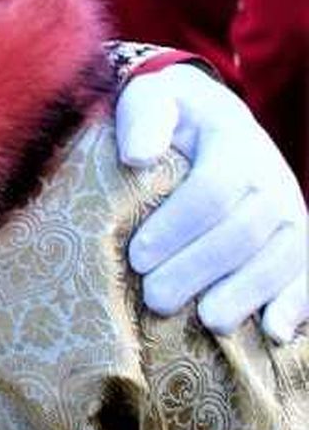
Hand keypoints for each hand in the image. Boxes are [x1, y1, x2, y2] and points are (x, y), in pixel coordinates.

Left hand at [118, 66, 306, 341]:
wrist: (215, 118)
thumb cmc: (173, 117)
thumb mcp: (151, 98)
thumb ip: (143, 117)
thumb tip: (137, 156)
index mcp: (234, 142)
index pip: (211, 191)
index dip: (176, 229)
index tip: (137, 256)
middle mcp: (271, 178)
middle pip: (243, 233)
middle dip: (199, 270)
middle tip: (156, 297)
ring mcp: (291, 211)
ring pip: (280, 258)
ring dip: (245, 294)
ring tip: (207, 320)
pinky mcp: (300, 240)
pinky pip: (308, 273)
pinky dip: (297, 304)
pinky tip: (273, 331)